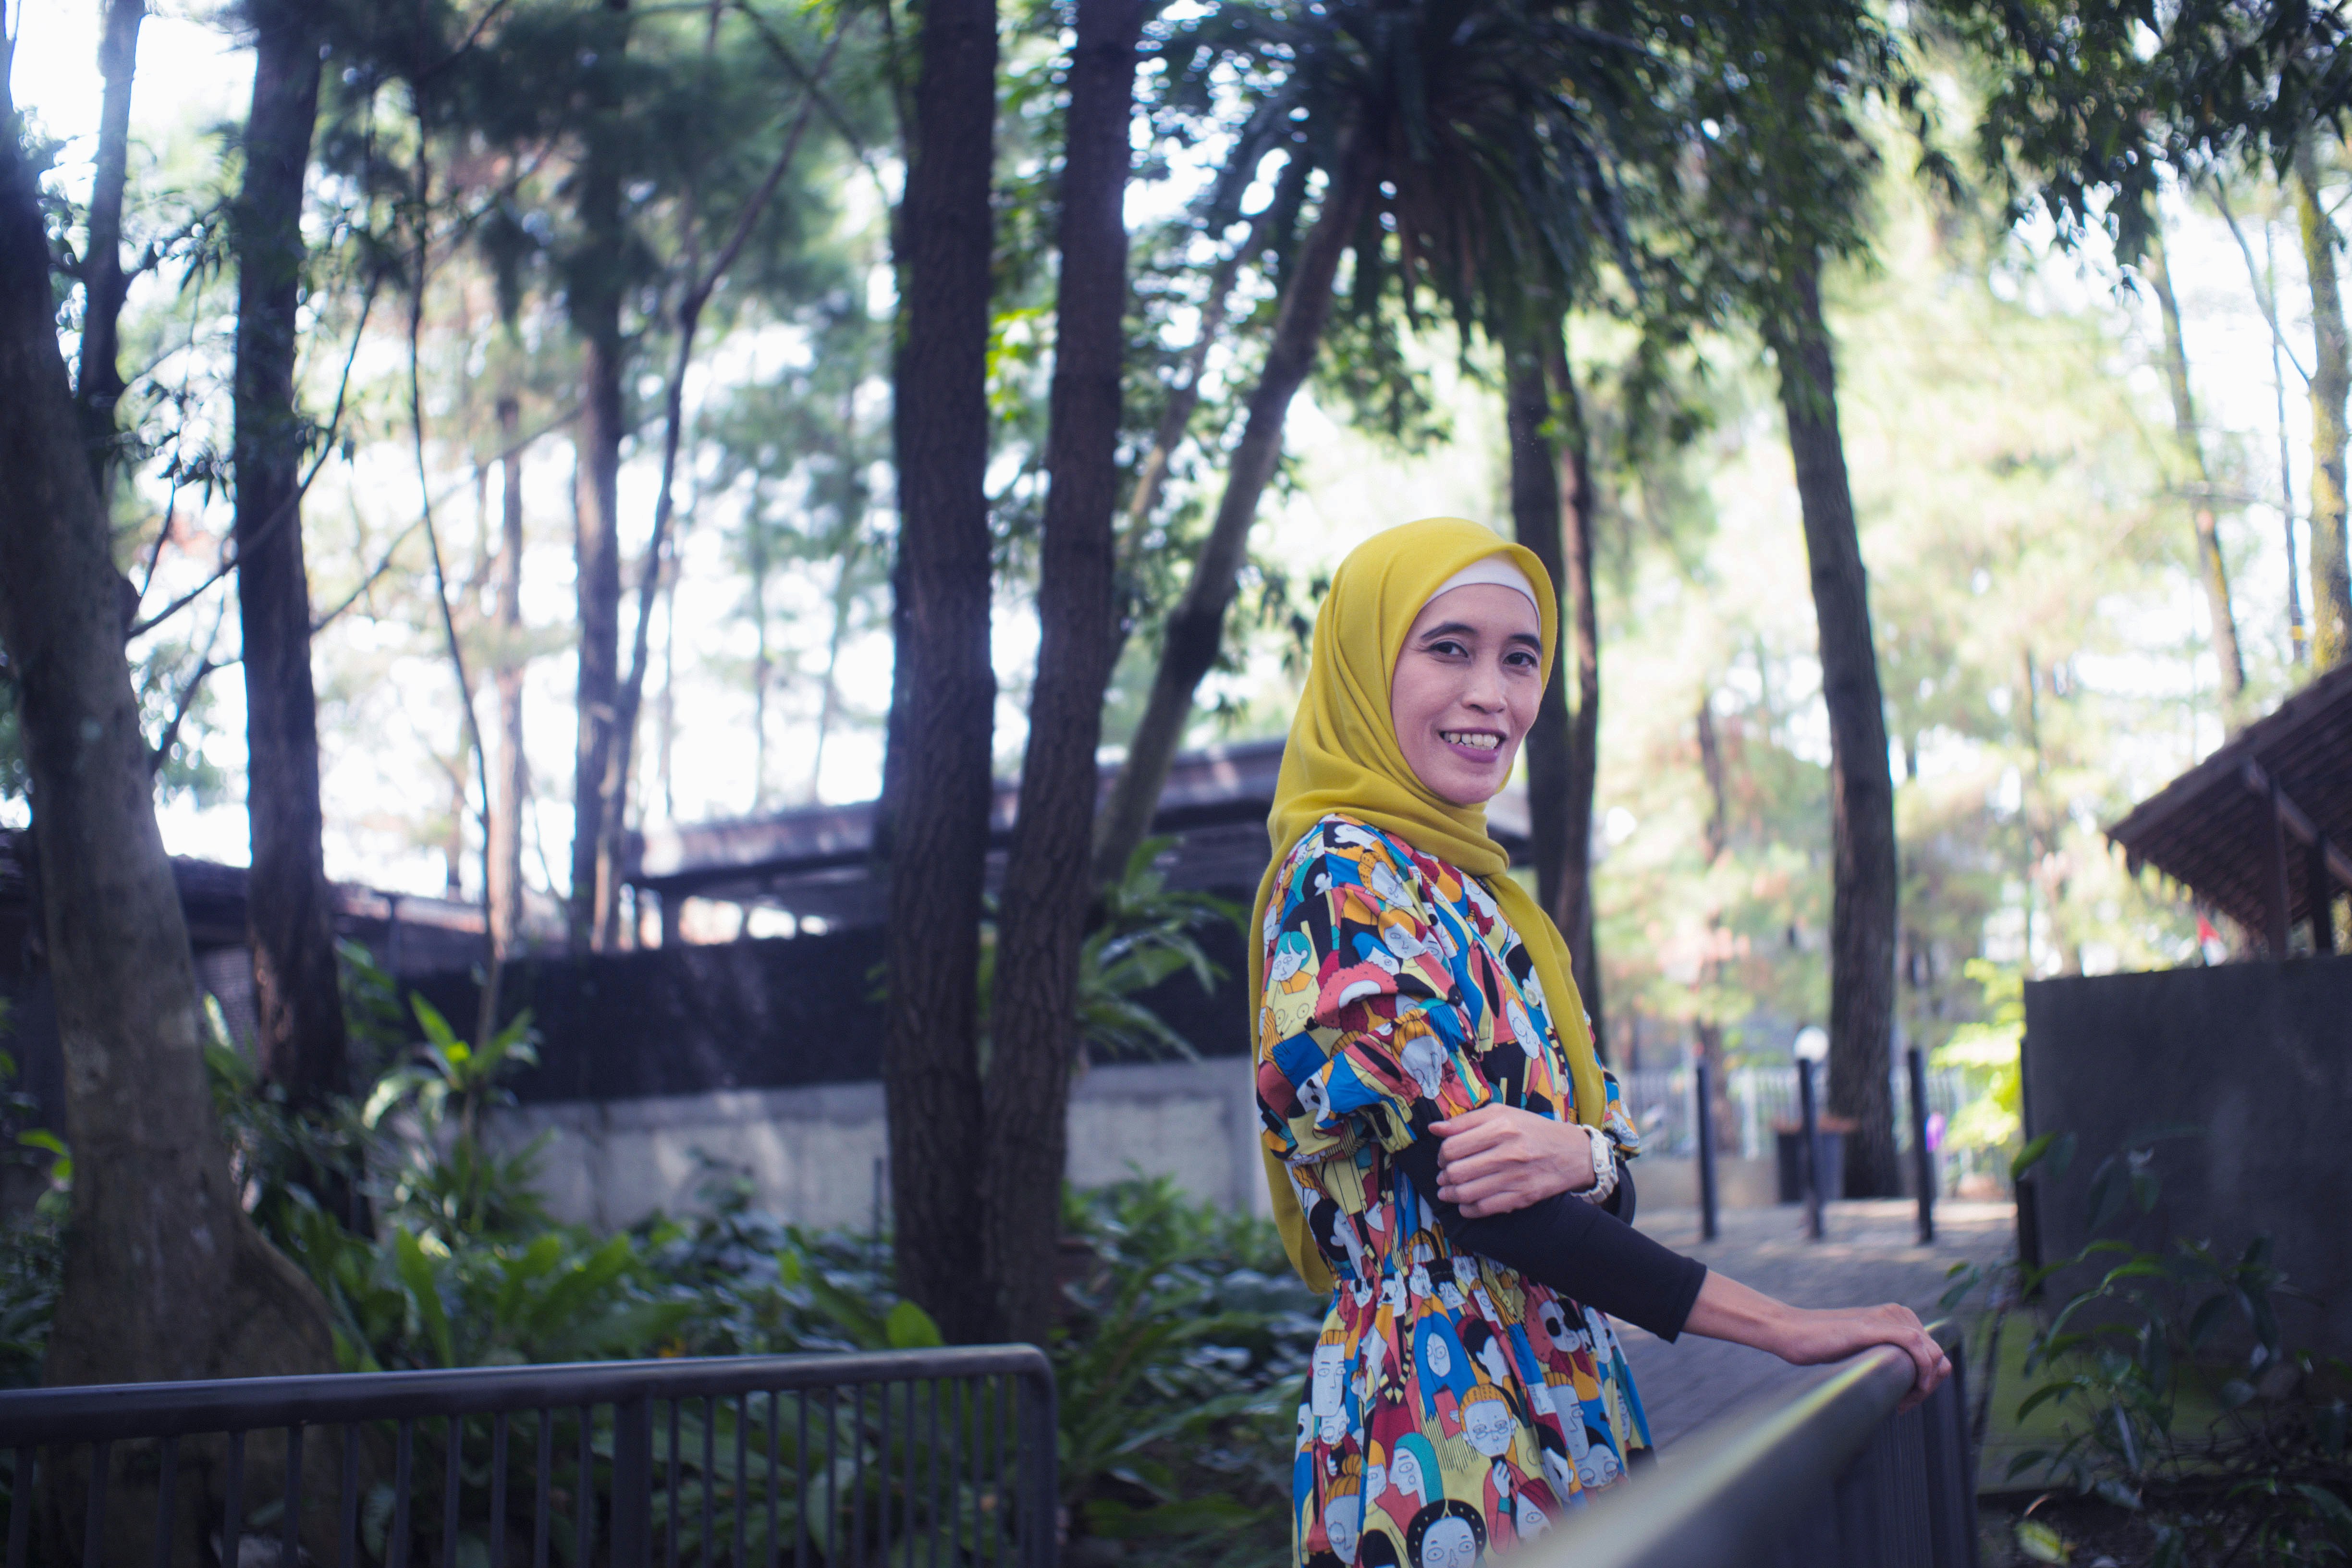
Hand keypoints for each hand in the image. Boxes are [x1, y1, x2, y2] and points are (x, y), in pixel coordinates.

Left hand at [1428, 1104, 1592, 1216]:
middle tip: (1445, 1175)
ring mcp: (1515, 1177)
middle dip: (1444, 1176)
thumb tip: (1434, 1128)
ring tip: (1448, 1191)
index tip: (1444, 1157)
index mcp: (1500, 1126)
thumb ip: (1465, 1121)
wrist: (1572, 1153)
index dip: (1442, 1155)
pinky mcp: (1522, 1197)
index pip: (1453, 1146)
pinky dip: (1467, 1209)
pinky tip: (1464, 1204)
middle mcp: (1508, 1152)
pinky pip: (1484, 1209)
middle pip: (1457, 1171)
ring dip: (1451, 1194)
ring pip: (1467, 1193)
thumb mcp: (1501, 1114)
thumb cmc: (1532, 1129)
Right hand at [1684, 1273, 1950, 1412]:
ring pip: (1932, 1353)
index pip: (1935, 1352)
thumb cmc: (1823, 1344)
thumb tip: (1911, 1378)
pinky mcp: (1875, 1325)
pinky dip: (1920, 1371)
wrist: (1793, 1331)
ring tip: (1900, 1402)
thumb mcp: (1864, 1349)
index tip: (1907, 1400)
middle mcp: (1897, 1312)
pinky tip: (1904, 1392)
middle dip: (1928, 1385)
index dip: (1929, 1380)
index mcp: (1897, 1316)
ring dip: (1924, 1384)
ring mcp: (1887, 1317)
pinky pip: (1916, 1345)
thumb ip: (1888, 1354)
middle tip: (1903, 1404)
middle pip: (1938, 1355)